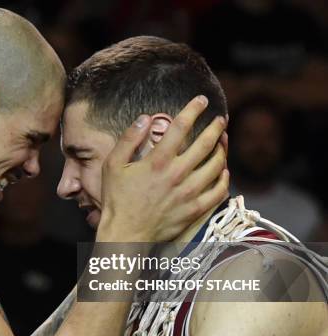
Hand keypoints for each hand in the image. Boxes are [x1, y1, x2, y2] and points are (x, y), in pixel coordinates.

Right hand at [98, 95, 228, 241]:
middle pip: (205, 144)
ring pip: (216, 166)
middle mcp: (176, 175)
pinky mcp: (194, 210)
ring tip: (223, 141)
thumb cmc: (117, 199)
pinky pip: (218, 192)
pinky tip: (223, 171)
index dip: (193, 110)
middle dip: (215, 127)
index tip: (201, 100)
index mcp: (157, 162)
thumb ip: (128, 140)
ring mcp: (188, 194)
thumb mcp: (113, 165)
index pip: (180, 127)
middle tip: (220, 119)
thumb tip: (144, 119)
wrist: (125, 233)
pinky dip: (224, 179)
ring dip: (223, 150)